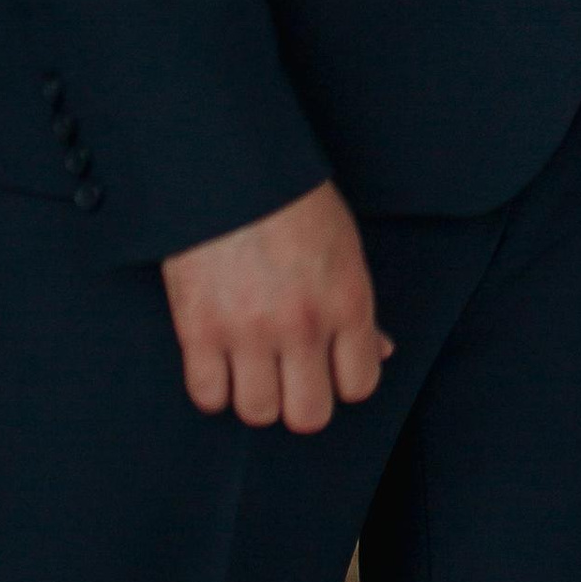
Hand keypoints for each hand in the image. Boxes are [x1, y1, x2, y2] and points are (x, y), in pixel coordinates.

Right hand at [162, 181, 392, 432]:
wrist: (228, 165)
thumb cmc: (292, 202)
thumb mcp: (344, 247)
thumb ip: (360, 308)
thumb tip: (381, 352)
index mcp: (347, 302)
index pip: (359, 385)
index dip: (342, 381)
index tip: (326, 366)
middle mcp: (302, 326)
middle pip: (309, 416)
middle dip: (300, 401)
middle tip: (287, 376)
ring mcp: (249, 331)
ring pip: (258, 412)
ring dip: (254, 396)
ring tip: (250, 367)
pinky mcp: (198, 329)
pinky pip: (208, 396)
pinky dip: (213, 387)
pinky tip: (217, 362)